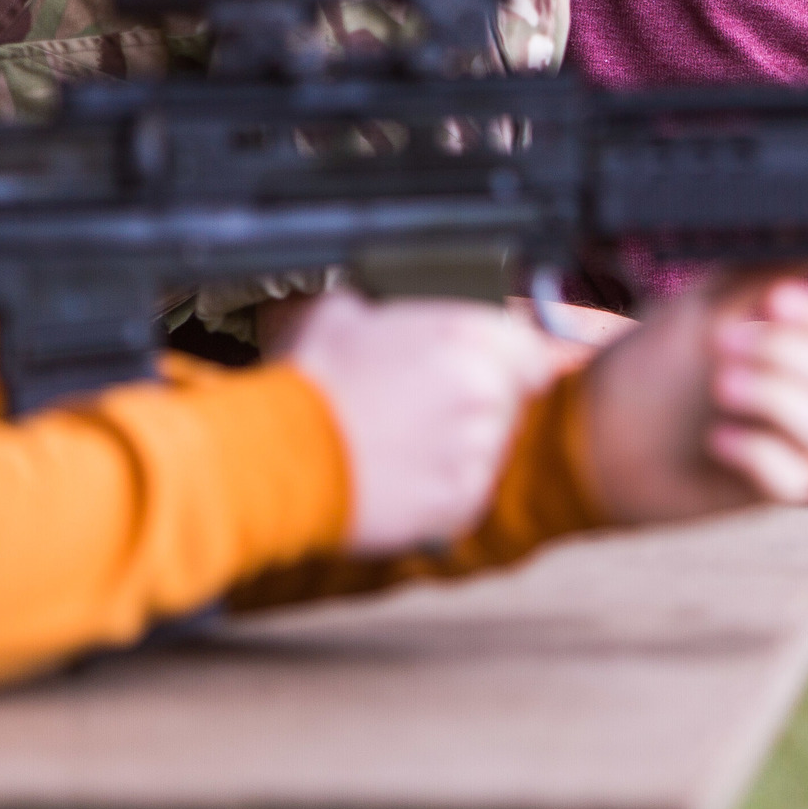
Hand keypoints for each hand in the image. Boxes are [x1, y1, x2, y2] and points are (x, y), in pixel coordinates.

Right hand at [271, 292, 563, 551]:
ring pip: (490, 448)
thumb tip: (391, 307)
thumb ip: (392, 304)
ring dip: (459, 445)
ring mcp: (476, 453)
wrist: (277, 454)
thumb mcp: (342, 308)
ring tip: (403, 441)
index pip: (530, 348)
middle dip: (474, 402)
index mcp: (468, 336)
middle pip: (507, 400)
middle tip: (422, 405)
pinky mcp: (459, 504)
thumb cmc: (309, 378)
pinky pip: (467, 492)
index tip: (492, 368)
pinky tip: (400, 473)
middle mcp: (485, 393)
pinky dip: (442, 487)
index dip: (510, 359)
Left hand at [577, 274, 807, 519]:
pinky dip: (760, 454)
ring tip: (721, 388)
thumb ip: (760, 272)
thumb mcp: (701, 305)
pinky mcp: (763, 487)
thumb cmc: (650, 364)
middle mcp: (796, 397)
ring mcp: (783, 443)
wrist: (596, 429)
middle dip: (784, 353)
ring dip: (776, 400)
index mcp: (790, 350)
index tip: (773, 301)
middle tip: (723, 343)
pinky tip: (718, 439)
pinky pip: (791, 478)